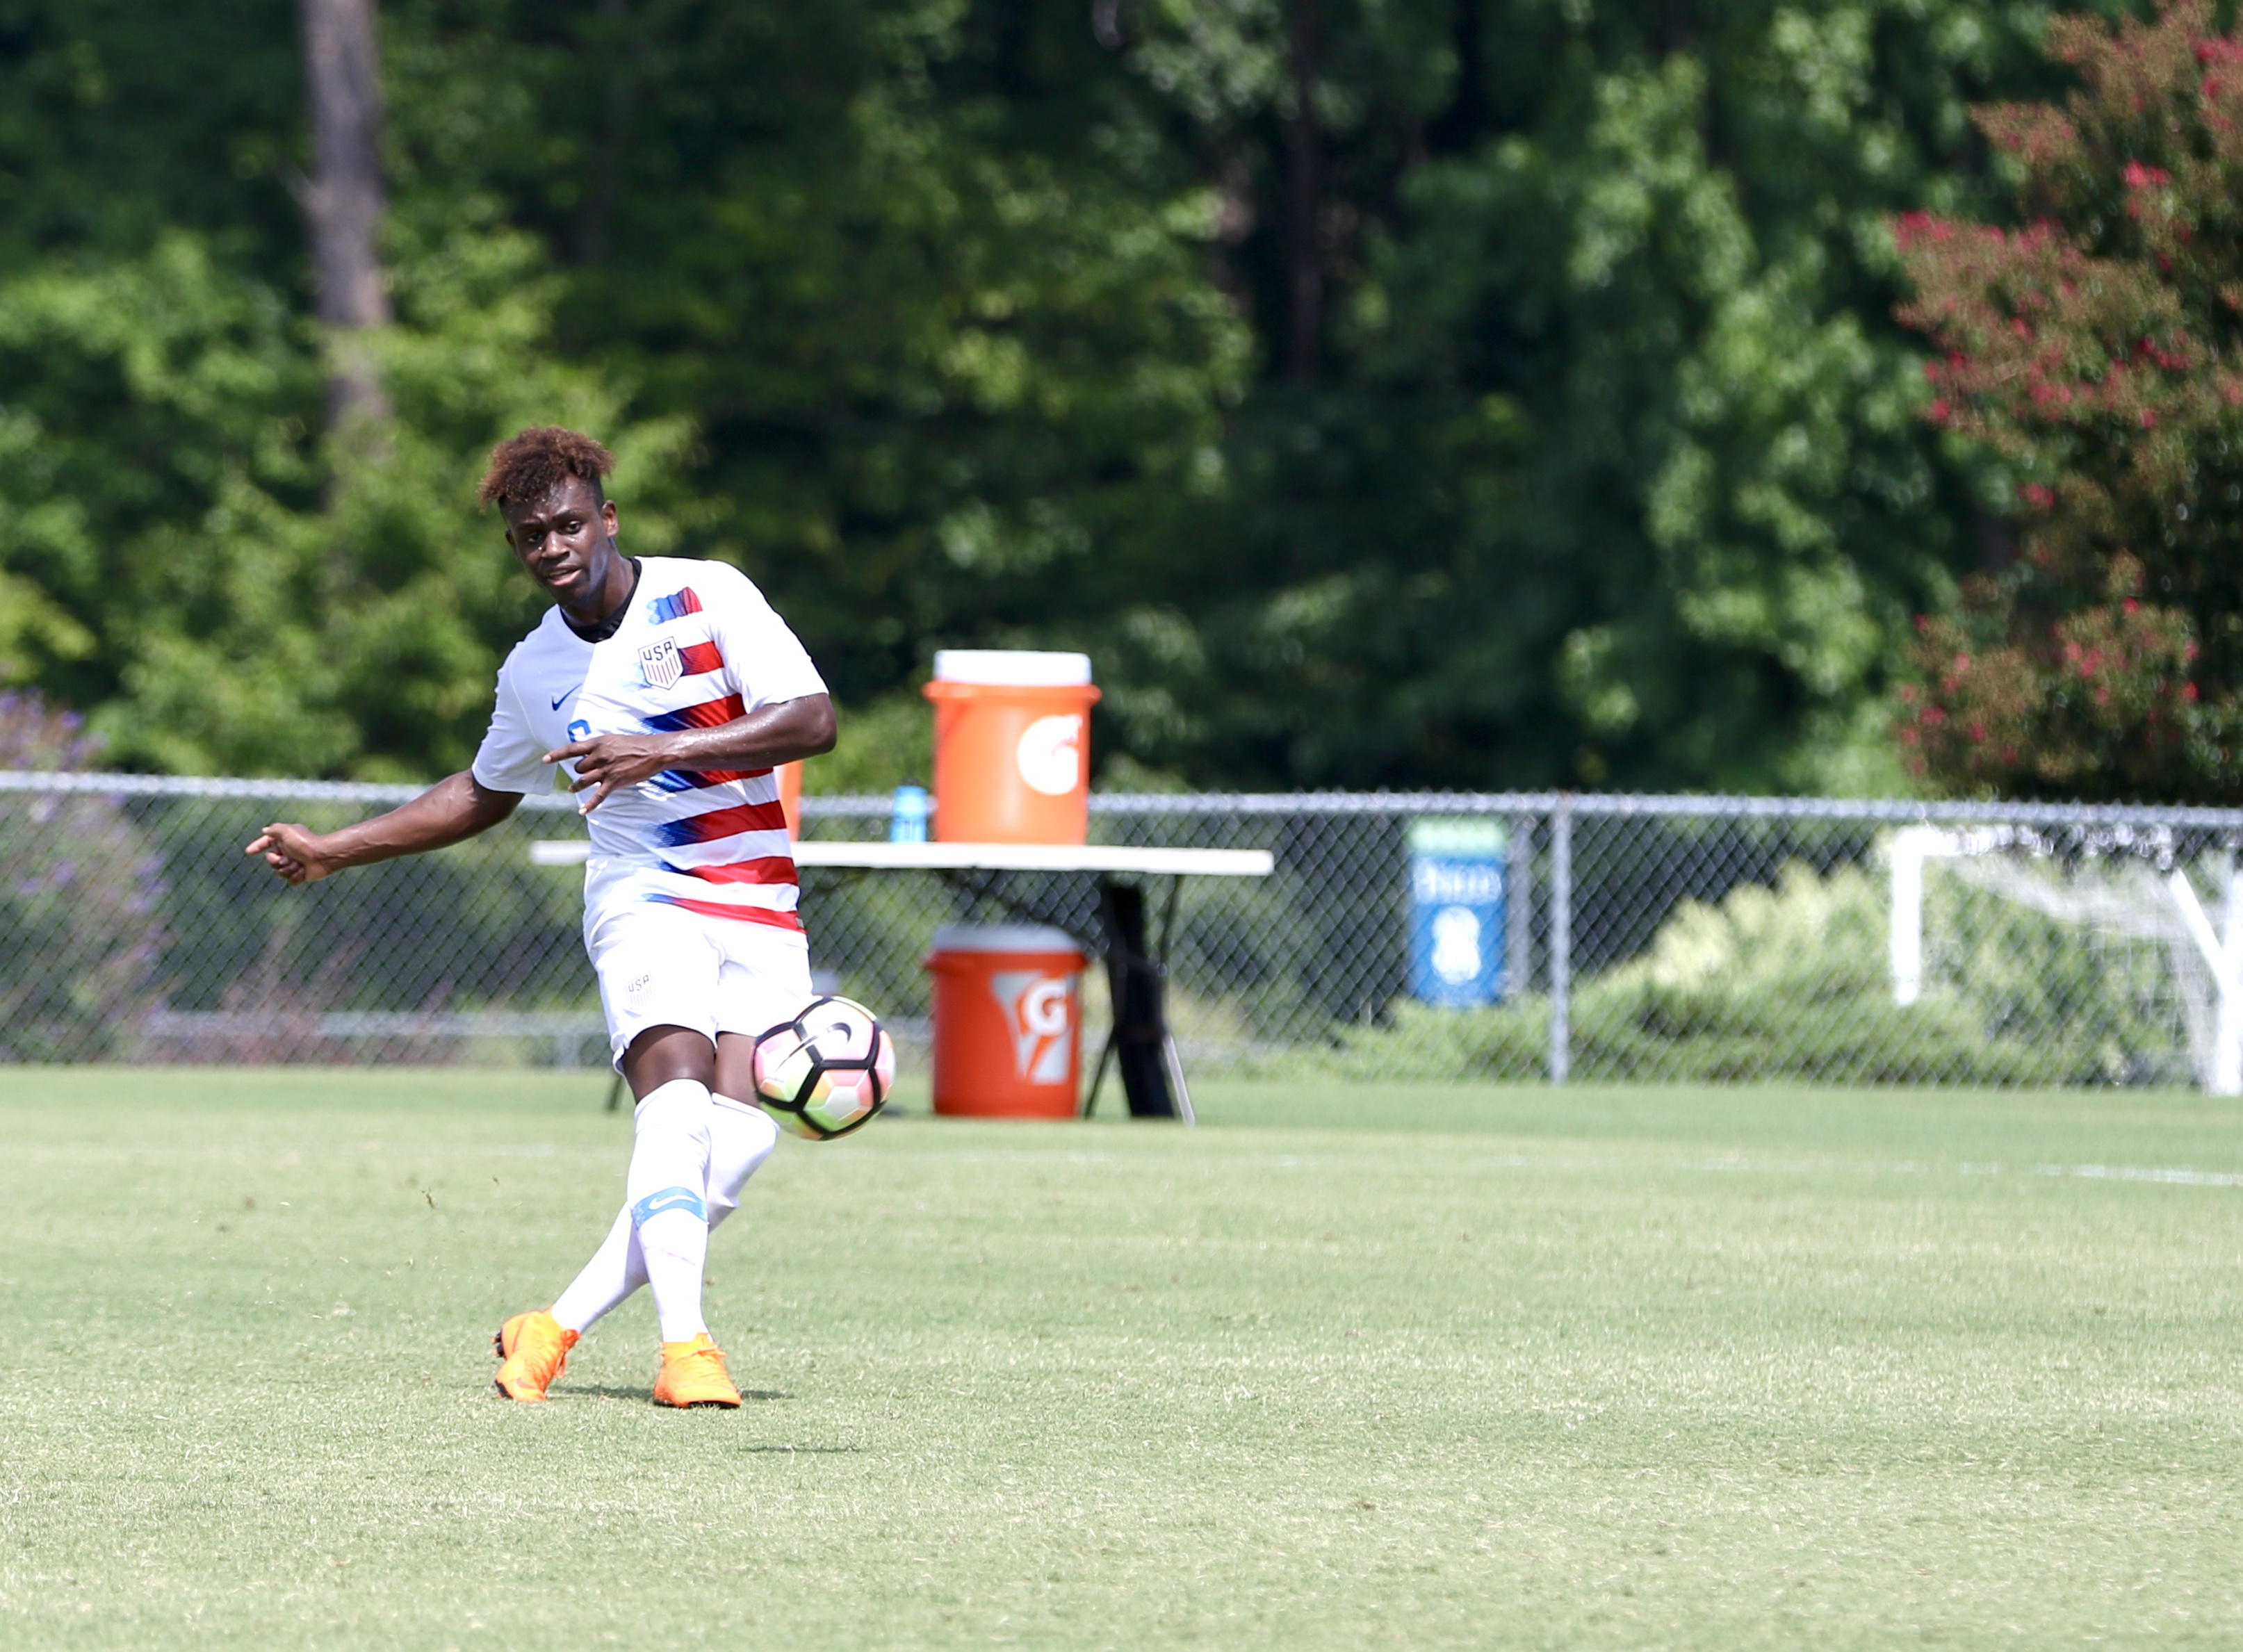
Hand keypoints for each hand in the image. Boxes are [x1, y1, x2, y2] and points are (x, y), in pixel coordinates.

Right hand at [246, 822, 336, 884]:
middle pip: (271, 861)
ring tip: (299, 865)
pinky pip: (290, 881)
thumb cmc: (305, 842)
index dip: (257, 847)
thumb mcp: (287, 832)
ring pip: (279, 872)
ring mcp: (294, 863)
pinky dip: (296, 877)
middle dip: (277, 862)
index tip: (249, 852)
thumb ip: (274, 830)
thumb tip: (265, 830)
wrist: (323, 856)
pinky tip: (304, 872)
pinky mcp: (300, 875)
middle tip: (288, 858)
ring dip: (288, 869)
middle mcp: (288, 852)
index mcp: (283, 841)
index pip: (266, 843)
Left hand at [545, 732, 674, 811]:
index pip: (572, 749)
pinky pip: (598, 796)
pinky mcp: (615, 782)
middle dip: (580, 771)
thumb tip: (588, 752)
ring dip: (575, 786)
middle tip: (584, 774)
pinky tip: (581, 812)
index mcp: (598, 743)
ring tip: (571, 789)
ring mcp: (606, 770)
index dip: (557, 755)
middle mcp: (599, 756)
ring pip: (583, 781)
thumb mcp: (614, 740)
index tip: (545, 759)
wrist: (654, 752)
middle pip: (579, 768)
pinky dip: (589, 805)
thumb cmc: (636, 744)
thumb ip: (599, 746)